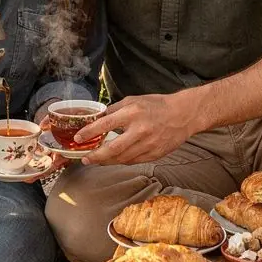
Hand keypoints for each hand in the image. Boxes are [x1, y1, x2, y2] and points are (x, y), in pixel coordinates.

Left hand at [76, 92, 195, 165]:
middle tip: (84, 158)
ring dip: (107, 161)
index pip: (106, 124)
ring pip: (122, 158)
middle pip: (113, 148)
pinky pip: (133, 161)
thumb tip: (97, 118)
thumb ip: (115, 110)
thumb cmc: (157, 105)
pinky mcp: (155, 154)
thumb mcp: (134, 100)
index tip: (78, 137)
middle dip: (96, 155)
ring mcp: (148, 144)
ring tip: (96, 160)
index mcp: (133, 113)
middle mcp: (140, 130)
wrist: (183, 115)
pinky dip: (121, 161)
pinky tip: (114, 159)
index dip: (90, 132)